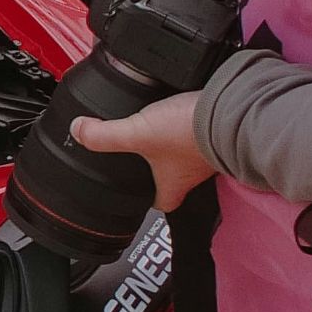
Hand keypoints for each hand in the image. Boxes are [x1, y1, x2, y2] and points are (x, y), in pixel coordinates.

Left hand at [70, 93, 213, 211]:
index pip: (164, 204)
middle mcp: (195, 172)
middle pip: (177, 180)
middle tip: (144, 159)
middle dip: (161, 172)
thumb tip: (78, 132)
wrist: (232, 107)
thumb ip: (105, 136)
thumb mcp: (136, 133)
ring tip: (157, 131)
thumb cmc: (190, 131)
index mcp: (174, 182)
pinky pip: (203, 133)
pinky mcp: (218, 130)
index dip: (151, 202)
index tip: (139, 196)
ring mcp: (209, 151)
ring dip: (176, 146)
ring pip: (190, 156)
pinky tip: (178, 112)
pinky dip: (191, 126)